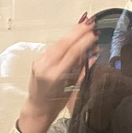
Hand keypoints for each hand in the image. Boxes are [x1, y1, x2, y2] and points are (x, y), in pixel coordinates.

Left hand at [18, 16, 98, 132]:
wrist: (38, 108)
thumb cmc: (56, 103)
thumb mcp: (73, 87)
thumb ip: (82, 68)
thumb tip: (93, 52)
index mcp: (56, 76)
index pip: (73, 52)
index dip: (84, 41)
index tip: (94, 34)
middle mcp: (46, 67)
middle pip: (64, 44)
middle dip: (78, 32)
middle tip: (90, 24)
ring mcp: (39, 63)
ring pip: (58, 43)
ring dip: (71, 34)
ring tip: (83, 26)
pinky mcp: (37, 61)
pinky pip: (53, 47)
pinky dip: (64, 41)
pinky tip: (72, 37)